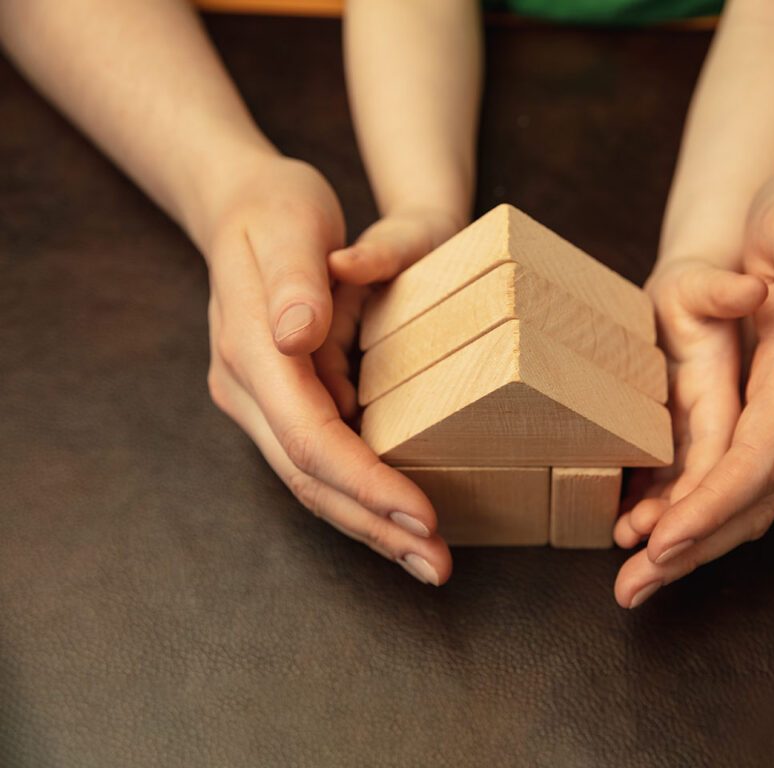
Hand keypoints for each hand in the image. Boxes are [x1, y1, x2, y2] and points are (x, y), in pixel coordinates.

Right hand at [203, 154, 456, 585]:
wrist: (243, 205)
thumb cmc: (276, 208)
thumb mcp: (291, 224)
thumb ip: (296, 280)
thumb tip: (295, 335)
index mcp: (251, 351)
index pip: (308, 437)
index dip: (364, 481)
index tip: (419, 513)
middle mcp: (247, 389)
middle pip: (310, 478)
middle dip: (375, 525)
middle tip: (437, 564)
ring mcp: (259, 402)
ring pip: (312, 482)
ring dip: (370, 525)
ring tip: (427, 559)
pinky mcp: (280, 404)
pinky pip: (319, 462)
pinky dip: (360, 495)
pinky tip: (398, 517)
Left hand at [615, 168, 773, 607]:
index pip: (762, 452)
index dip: (715, 501)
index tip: (666, 541)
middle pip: (752, 497)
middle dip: (692, 547)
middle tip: (632, 589)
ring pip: (741, 502)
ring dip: (687, 546)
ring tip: (631, 583)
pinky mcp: (759, 421)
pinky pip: (726, 482)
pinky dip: (687, 513)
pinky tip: (642, 533)